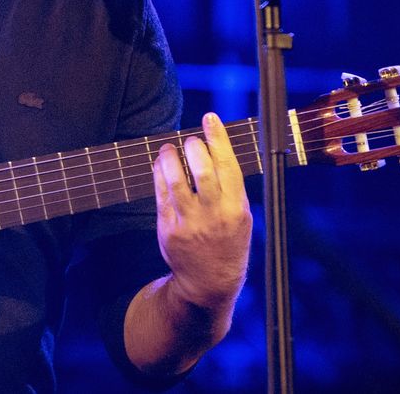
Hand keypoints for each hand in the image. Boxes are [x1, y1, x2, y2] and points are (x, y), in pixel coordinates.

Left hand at [152, 112, 251, 310]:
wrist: (209, 282)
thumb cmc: (227, 240)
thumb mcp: (241, 216)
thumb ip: (229, 186)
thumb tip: (214, 145)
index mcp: (236, 209)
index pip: (228, 166)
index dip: (218, 138)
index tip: (210, 118)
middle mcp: (214, 215)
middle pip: (202, 171)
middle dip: (193, 148)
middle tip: (189, 141)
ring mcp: (189, 223)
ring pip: (176, 181)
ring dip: (169, 158)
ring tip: (168, 149)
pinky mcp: (169, 230)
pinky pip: (161, 195)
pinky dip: (159, 174)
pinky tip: (160, 164)